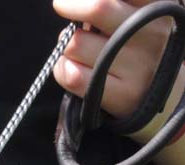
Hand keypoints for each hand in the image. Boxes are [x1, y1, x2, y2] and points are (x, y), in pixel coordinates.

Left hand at [52, 0, 184, 123]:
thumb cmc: (138, 44)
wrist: (164, 93)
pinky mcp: (122, 95)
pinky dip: (62, 68)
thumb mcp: (139, 15)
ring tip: (76, 49)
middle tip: (62, 5)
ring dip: (65, 45)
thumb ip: (113, 4)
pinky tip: (70, 66)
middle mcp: (153, 34)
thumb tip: (71, 0)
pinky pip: (72, 75)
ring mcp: (139, 67)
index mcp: (160, 6)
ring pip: (76, 44)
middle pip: (99, 7)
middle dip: (70, 5)